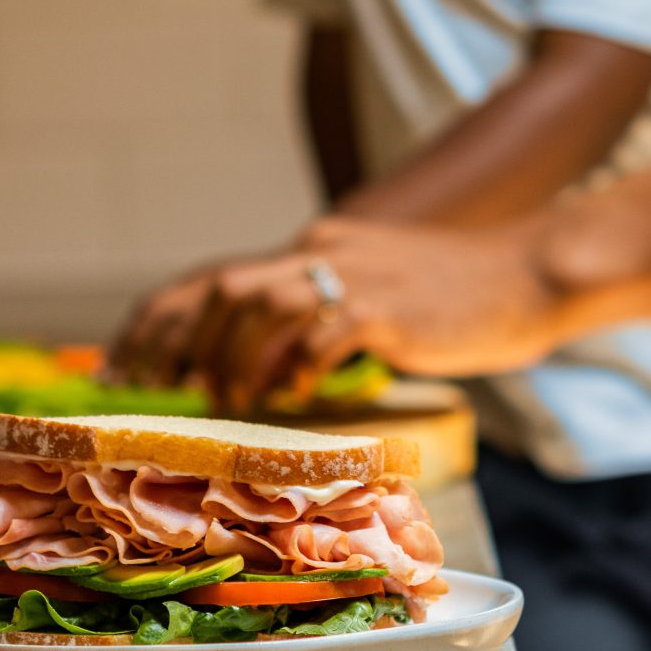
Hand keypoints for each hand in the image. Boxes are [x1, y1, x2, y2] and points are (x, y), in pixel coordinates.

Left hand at [110, 215, 569, 414]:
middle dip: (179, 344)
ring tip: (232, 402)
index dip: (159, 322)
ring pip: (262, 307)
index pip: (213, 277)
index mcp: (316, 247)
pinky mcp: (388, 309)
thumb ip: (324, 317)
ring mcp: (356, 277)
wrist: (529, 273)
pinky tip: (297, 395)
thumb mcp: (375, 293)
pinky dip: (298, 367)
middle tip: (161, 394)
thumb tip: (268, 374)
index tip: (121, 367)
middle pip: (223, 287)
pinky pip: (324, 334)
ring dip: (234, 360)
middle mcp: (324, 251)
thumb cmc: (456, 298)